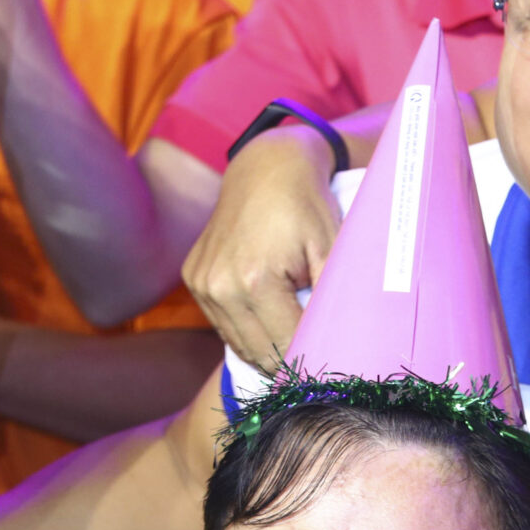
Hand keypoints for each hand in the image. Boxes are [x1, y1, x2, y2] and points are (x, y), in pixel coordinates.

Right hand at [182, 124, 340, 370]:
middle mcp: (219, 286)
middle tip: (318, 353)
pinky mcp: (193, 278)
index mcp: (254, 281)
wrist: (266, 168)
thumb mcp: (331, 252)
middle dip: (291, 360)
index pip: (287, 349)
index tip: (332, 361)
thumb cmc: (307, 207)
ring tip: (296, 333)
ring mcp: (201, 283)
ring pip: (241, 346)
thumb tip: (336, 349)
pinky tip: (270, 316)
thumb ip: (331, 304)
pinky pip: (225, 325)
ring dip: (269, 349)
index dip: (312, 360)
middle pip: (262, 355)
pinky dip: (249, 330)